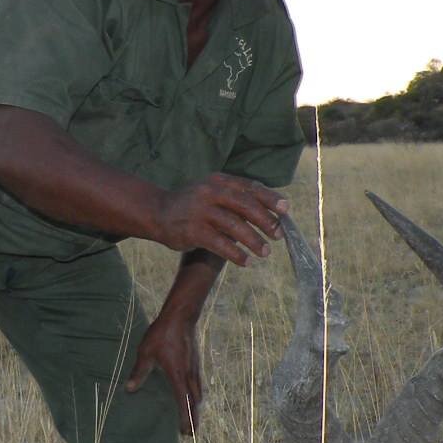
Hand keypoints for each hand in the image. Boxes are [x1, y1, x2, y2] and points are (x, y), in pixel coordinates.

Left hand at [126, 305, 202, 434]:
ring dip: (196, 407)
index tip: (185, 431)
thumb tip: (129, 389)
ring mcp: (195, 368)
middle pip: (195, 402)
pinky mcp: (195, 362)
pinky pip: (198, 384)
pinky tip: (194, 394)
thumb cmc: (162, 334)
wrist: (181, 317)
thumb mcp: (146, 353)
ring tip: (194, 416)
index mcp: (178, 376)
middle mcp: (189, 375)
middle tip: (192, 433)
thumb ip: (139, 372)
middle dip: (194, 418)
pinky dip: (197, 394)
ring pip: (199, 393)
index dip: (185, 418)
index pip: (183, 402)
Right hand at [151, 175, 287, 264]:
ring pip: (234, 226)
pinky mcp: (193, 231)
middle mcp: (210, 193)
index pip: (249, 187)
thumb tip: (269, 211)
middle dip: (265, 221)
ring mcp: (200, 211)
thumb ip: (235, 198)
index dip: (269, 198)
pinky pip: (219, 244)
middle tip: (278, 235)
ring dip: (253, 240)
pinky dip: (235, 254)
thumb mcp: (211, 193)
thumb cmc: (191, 205)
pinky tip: (246, 262)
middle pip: (245, 205)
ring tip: (265, 253)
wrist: (156, 212)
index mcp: (219, 181)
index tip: (285, 209)